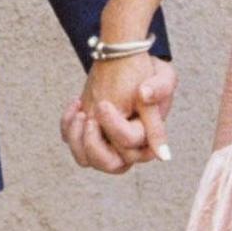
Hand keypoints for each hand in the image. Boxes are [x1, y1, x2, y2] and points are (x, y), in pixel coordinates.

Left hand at [62, 52, 174, 173]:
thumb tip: (144, 95)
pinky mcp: (90, 136)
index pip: (129, 144)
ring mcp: (107, 144)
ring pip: (86, 160)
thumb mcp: (163, 76)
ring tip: (79, 113)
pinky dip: (68, 127)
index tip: (104, 103)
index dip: (114, 127)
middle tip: (89, 118)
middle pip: (110, 165)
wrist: (130, 65)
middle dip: (94, 143)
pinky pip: (73, 144)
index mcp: (148, 138)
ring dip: (77, 138)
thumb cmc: (150, 75)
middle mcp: (128, 148)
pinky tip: (76, 103)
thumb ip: (160, 87)